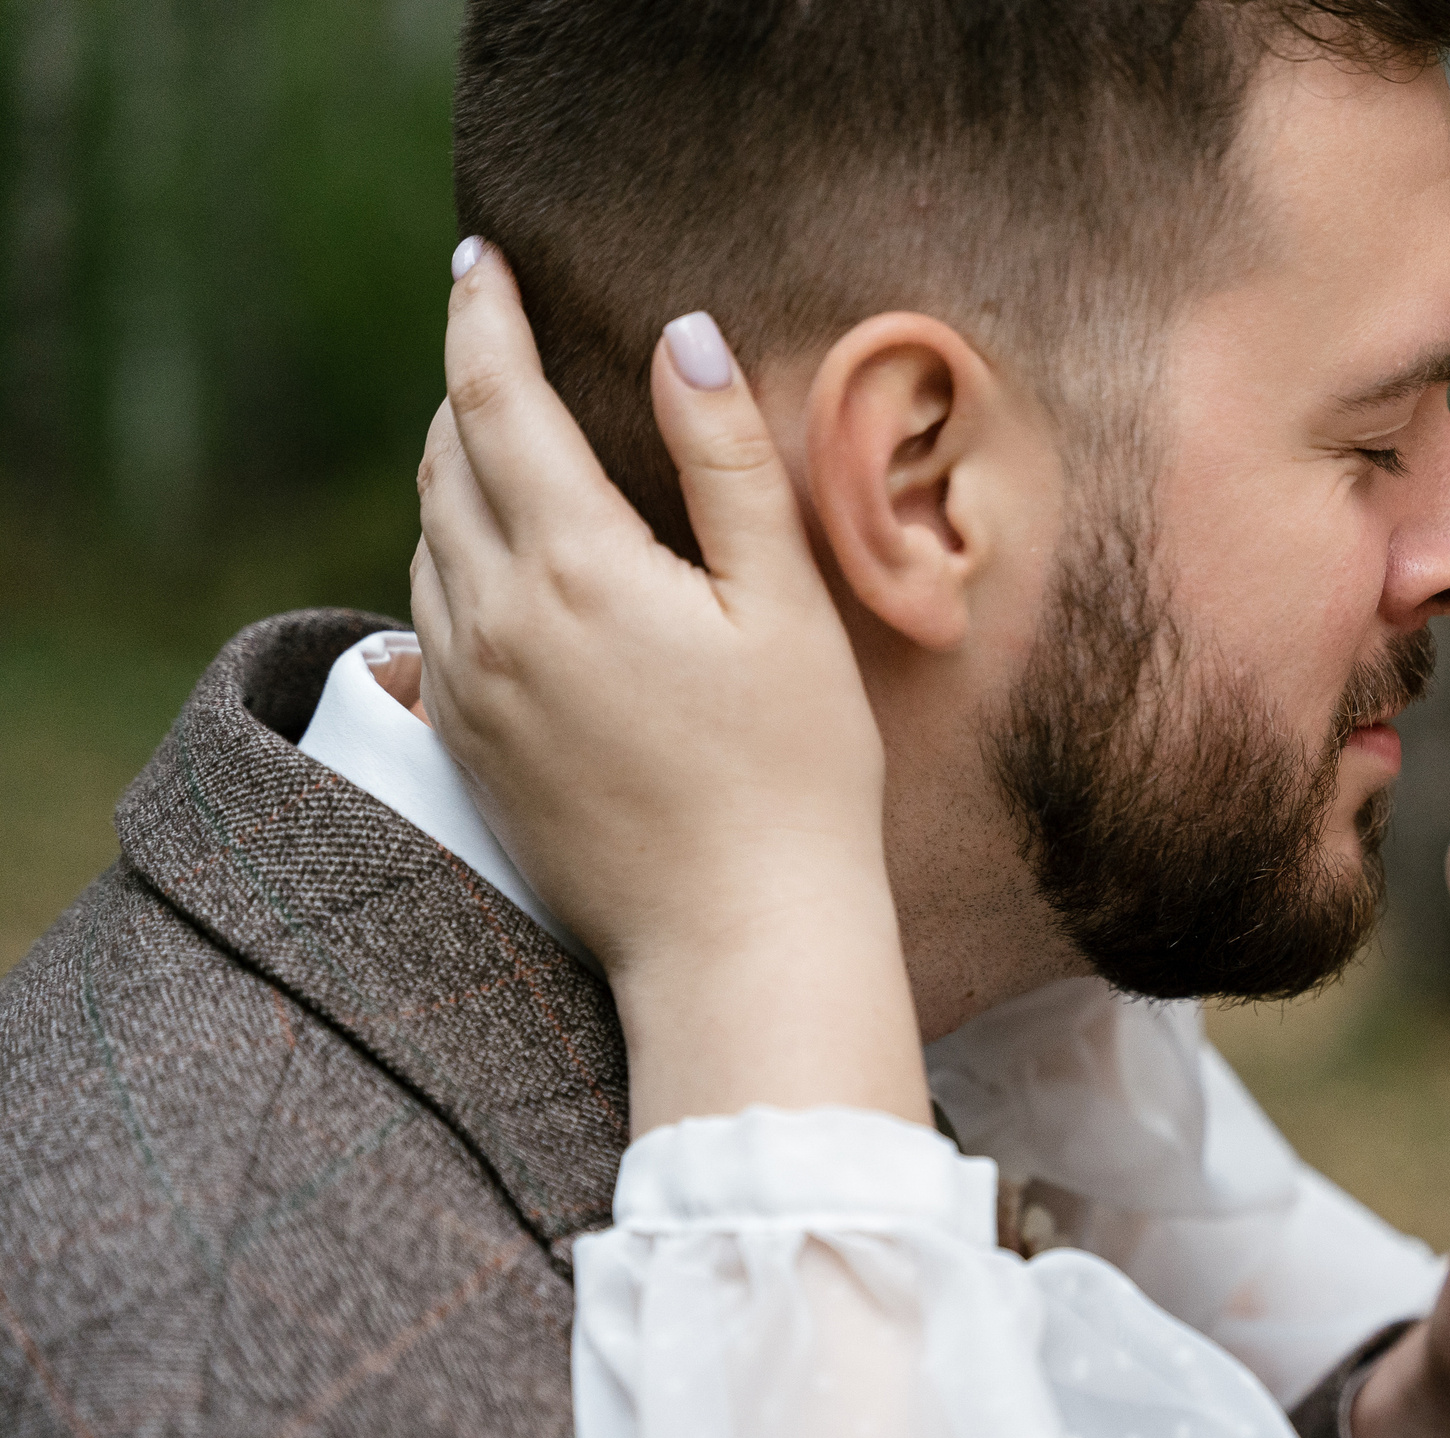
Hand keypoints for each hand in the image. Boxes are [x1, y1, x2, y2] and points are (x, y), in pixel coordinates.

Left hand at [412, 245, 927, 1130]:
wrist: (735, 937)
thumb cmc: (792, 775)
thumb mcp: (784, 604)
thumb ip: (726, 462)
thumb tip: (681, 337)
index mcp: (574, 570)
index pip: (496, 401)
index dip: (482, 317)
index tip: (479, 258)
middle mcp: (494, 621)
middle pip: (446, 461)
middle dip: (468, 384)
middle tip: (500, 335)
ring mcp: (468, 690)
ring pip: (428, 537)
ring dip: (457, 470)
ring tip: (505, 436)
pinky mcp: (466, 746)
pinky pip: (431, 614)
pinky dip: (454, 554)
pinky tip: (502, 560)